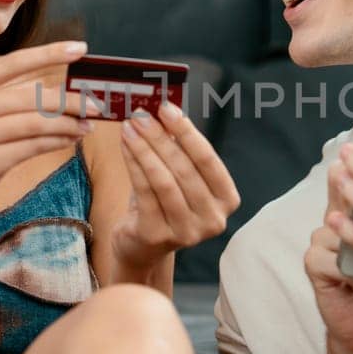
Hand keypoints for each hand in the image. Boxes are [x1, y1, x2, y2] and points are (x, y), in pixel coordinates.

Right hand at [0, 41, 99, 234]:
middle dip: (69, 100)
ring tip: (87, 126)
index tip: (80, 48)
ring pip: (35, 122)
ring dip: (68, 124)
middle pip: (31, 96)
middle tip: (96, 105)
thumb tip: (55, 87)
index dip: (49, 54)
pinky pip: (32, 146)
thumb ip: (6, 98)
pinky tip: (70, 140)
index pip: (12, 63)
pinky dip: (57, 142)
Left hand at [108, 101, 240, 272]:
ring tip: (130, 128)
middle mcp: (213, 219)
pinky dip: (134, 165)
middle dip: (160, 137)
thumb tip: (164, 112)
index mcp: (227, 200)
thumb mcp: (179, 175)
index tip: (167, 109)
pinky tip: (125, 147)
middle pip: (184, 169)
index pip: (208, 160)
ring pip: (164, 181)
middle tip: (142, 115)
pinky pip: (145, 193)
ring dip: (144, 149)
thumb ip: (179, 148)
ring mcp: (187, 232)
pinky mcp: (158, 236)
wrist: (142, 245)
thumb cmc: (164, 202)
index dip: (187, 132)